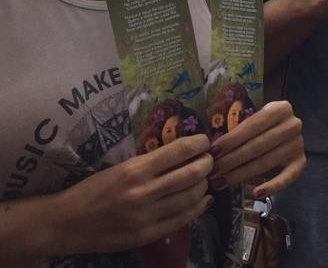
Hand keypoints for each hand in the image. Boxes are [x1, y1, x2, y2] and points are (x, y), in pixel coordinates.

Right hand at [55, 135, 213, 253]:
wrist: (68, 222)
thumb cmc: (93, 190)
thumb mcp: (120, 168)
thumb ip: (150, 163)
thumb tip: (184, 153)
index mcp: (135, 170)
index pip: (179, 151)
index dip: (198, 144)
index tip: (204, 142)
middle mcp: (143, 192)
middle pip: (191, 174)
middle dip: (207, 164)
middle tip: (209, 160)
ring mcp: (146, 216)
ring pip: (191, 197)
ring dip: (204, 185)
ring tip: (205, 179)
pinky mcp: (147, 234)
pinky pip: (182, 219)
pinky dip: (198, 207)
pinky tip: (203, 200)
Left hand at [210, 100, 304, 199]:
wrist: (282, 133)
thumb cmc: (258, 128)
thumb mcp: (250, 121)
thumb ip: (236, 130)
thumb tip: (210, 149)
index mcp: (280, 109)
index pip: (253, 125)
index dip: (232, 139)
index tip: (213, 152)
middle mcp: (293, 125)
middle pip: (259, 145)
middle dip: (233, 159)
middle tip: (213, 171)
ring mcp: (298, 145)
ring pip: (267, 162)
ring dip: (242, 174)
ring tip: (221, 182)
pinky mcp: (301, 163)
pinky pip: (287, 177)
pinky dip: (272, 186)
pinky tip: (256, 193)